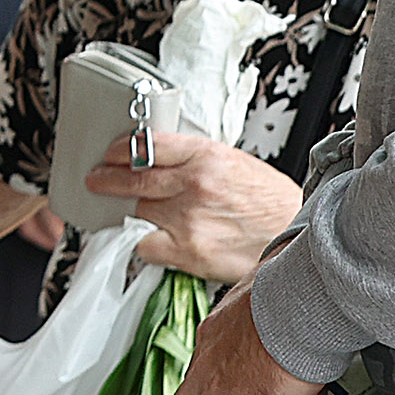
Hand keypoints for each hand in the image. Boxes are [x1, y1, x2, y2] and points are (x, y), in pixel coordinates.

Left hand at [83, 131, 301, 283]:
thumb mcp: (235, 162)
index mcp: (206, 155)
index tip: (110, 155)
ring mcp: (189, 218)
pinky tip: (154, 239)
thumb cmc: (270, 201)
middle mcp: (195, 184)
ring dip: (132, 212)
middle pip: (132, 179)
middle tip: (96, 180)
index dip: (120, 150)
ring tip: (134, 212)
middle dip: (107, 179)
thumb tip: (155, 159)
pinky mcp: (188, 250)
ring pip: (137, 211)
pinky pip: (145, 244)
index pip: (146, 145)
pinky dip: (145, 242)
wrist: (298, 236)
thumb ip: (194, 159)